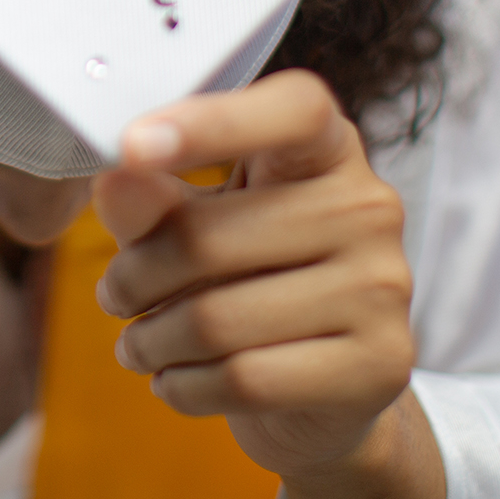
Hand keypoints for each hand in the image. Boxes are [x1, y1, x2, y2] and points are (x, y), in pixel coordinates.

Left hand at [93, 70, 444, 498]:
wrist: (325, 388)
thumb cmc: (251, 279)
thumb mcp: (199, 224)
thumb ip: (152, 200)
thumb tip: (116, 179)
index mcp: (329, 147)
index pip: (293, 110)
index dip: (212, 122)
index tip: (131, 146)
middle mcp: (370, 206)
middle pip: (209, 237)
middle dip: (133, 276)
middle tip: (114, 294)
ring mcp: (385, 287)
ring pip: (217, 319)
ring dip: (150, 340)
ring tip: (138, 344)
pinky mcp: (380, 366)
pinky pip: (246, 379)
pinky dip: (183, 386)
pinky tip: (172, 380)